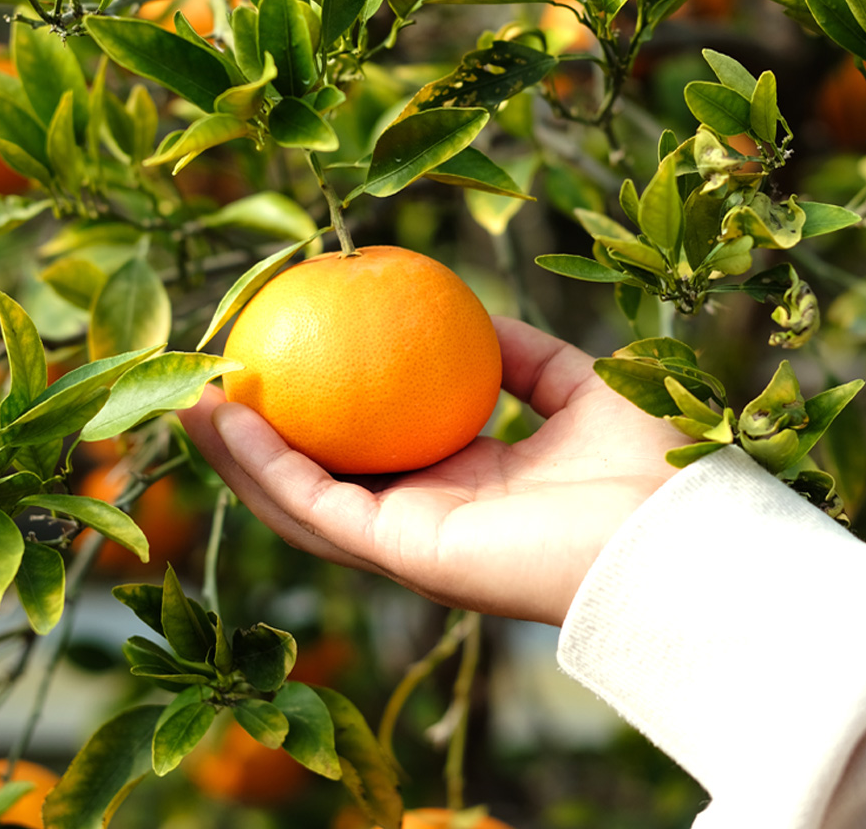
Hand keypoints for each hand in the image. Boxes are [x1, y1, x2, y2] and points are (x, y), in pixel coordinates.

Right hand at [178, 316, 685, 626]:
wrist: (679, 529)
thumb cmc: (643, 463)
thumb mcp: (573, 384)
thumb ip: (520, 355)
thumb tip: (474, 313)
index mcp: (459, 483)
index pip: (368, 450)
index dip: (319, 410)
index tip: (281, 356)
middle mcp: (422, 516)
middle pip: (315, 479)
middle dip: (254, 439)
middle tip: (206, 382)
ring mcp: (406, 540)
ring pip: (295, 499)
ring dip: (236, 453)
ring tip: (187, 400)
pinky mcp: (401, 551)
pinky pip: (315, 503)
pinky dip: (264, 462)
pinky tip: (226, 418)